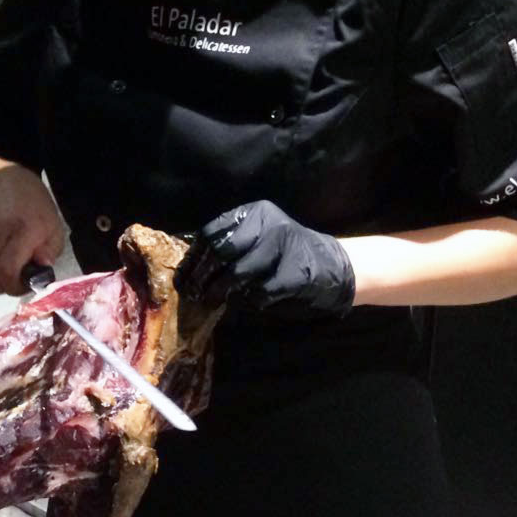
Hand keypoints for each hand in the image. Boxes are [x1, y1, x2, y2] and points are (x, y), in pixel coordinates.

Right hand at [0, 164, 63, 294]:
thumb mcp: (53, 224)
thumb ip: (49, 250)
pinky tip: (0, 249)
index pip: (7, 271)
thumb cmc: (32, 203)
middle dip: (11, 283)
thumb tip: (41, 269)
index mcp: (23, 228)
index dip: (18, 286)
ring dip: (1, 274)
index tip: (29, 282)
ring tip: (12, 257)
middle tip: (23, 274)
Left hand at [176, 200, 354, 317]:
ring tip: (210, 301)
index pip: (213, 232)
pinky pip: (259, 293)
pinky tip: (245, 303)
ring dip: (220, 291)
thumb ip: (228, 246)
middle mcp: (269, 225)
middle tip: (192, 293)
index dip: (194, 256)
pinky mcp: (294, 275)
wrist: (334, 266)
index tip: (182, 275)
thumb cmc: (285, 254)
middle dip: (202, 276)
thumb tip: (188, 267)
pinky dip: (248, 301)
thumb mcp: (258, 238)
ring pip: (238, 273)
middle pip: (222, 251)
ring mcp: (284, 249)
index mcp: (256, 213)